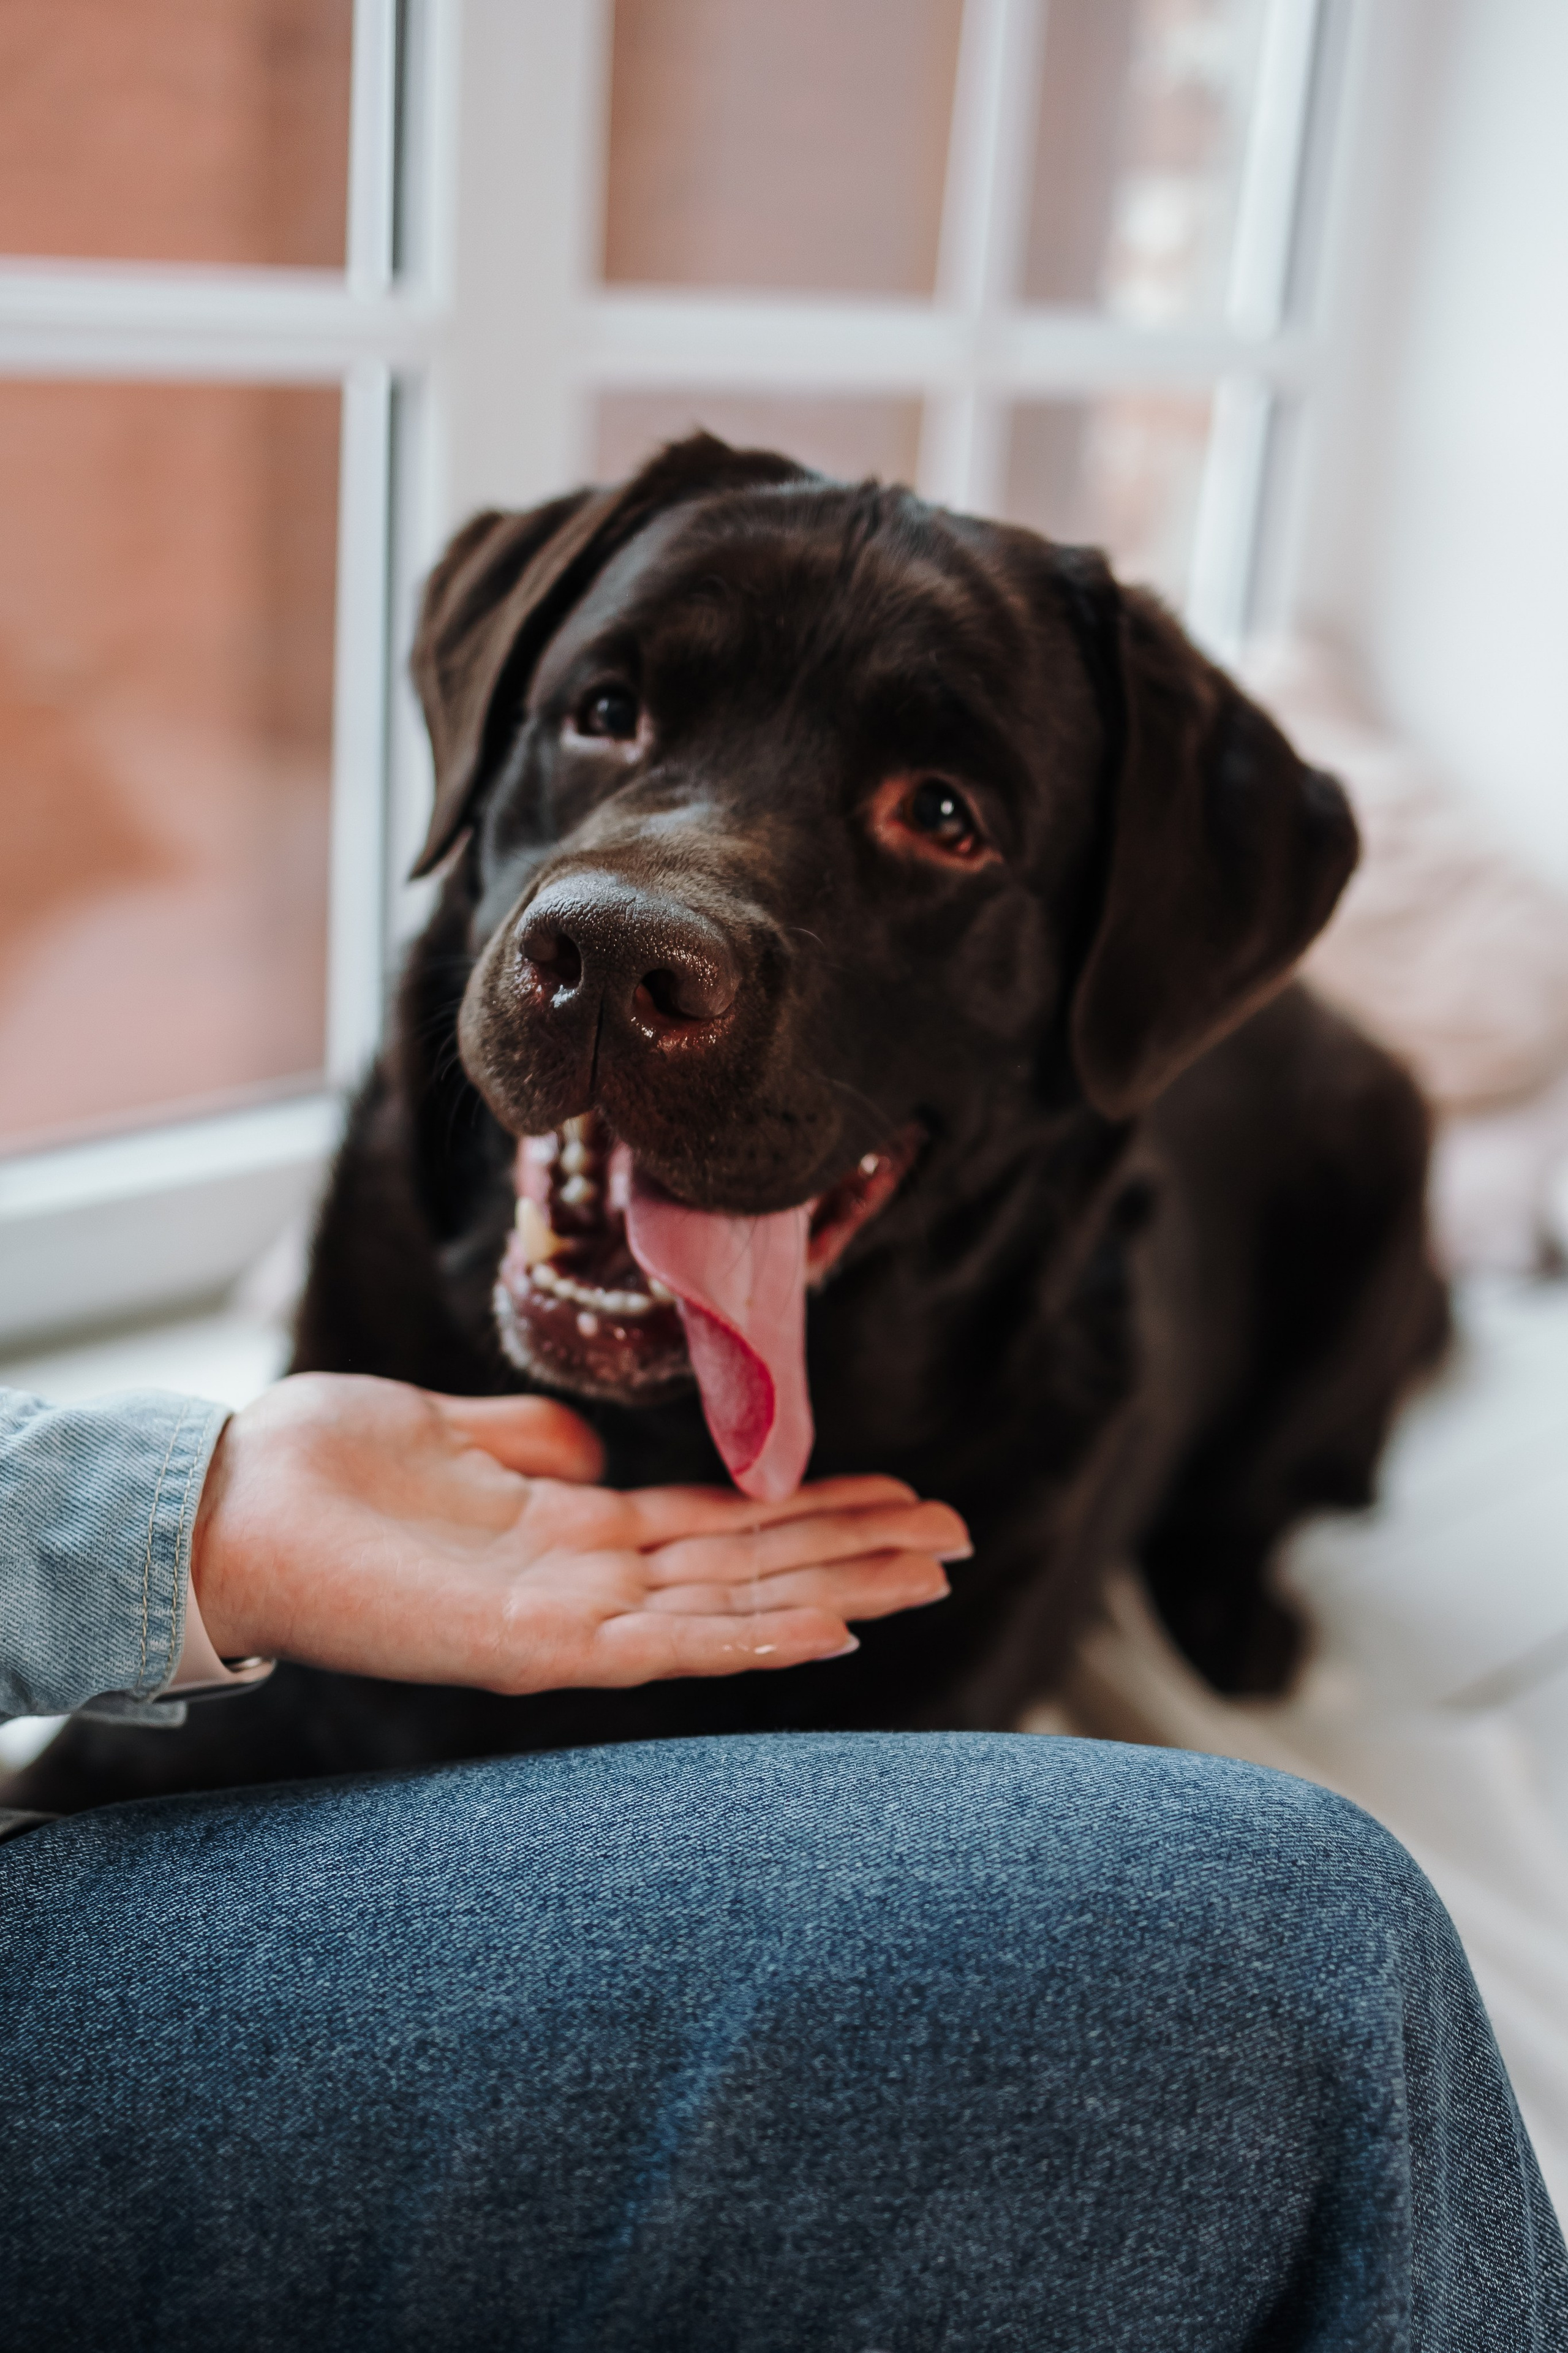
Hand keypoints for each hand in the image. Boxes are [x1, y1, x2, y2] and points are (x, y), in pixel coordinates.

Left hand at [191, 1373, 968, 1693]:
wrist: (224, 1500)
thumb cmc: (321, 1469)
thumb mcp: (447, 1433)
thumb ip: (529, 1446)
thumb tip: (591, 1452)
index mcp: (568, 1534)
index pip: (718, 1530)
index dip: (810, 1515)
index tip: (897, 1497)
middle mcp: (582, 1585)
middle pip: (749, 1569)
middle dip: (854, 1555)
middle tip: (957, 1540)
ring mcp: (562, 1621)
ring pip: (727, 1605)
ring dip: (832, 1590)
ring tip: (927, 1573)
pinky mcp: (528, 1644)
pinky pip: (662, 1643)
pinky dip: (747, 1636)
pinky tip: (823, 1626)